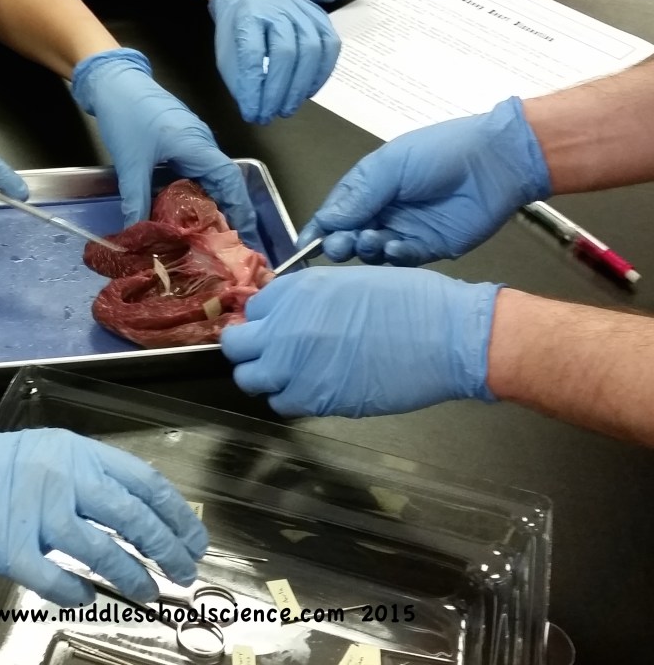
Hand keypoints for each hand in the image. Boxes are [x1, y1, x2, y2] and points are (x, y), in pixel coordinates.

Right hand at [0, 428, 208, 606]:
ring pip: (100, 551)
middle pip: (130, 516)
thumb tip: (141, 512)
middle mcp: (61, 476)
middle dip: (165, 548)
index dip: (175, 513)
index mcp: (76, 451)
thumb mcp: (47, 454)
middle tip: (184, 571)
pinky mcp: (6, 547)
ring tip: (152, 592)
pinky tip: (90, 599)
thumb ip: (90, 476)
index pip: (143, 481)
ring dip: (132, 576)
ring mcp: (33, 511)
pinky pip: (54, 579)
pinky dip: (77, 594)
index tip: (194, 537)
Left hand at [72, 49, 257, 244]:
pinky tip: (182, 211)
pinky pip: (191, 171)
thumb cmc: (127, 113)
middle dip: (226, 212)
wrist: (111, 80)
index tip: (245, 234)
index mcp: (198, 145)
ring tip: (206, 233)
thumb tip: (137, 233)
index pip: (229, 181)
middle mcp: (200, 143)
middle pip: (221, 182)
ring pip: (205, 178)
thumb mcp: (131, 163)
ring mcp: (189, 141)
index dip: (240, 209)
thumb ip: (136, 199)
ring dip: (207, 203)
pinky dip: (191, 192)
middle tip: (224, 243)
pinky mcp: (176, 141)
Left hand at [209, 0, 339, 124]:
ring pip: (311, 50)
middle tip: (271, 116)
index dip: (254, 89)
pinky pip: (330, 47)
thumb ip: (239, 80)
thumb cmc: (238, 31)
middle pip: (285, 53)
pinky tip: (308, 92)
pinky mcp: (321, 17)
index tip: (252, 113)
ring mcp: (303, 11)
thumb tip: (255, 109)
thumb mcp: (227, 54)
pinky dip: (321, 74)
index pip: (253, 55)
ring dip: (300, 87)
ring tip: (288, 108)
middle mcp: (278, 8)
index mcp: (248, 15)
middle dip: (278, 92)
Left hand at [220, 266, 500, 416]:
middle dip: (249, 348)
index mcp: (297, 290)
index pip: (254, 307)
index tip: (275, 326)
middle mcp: (286, 327)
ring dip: (265, 376)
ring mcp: (295, 365)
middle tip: (269, 351)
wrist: (447, 337)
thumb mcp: (352, 281)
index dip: (265, 319)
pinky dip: (290, 398)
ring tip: (289, 373)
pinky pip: (282, 403)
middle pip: (237, 344)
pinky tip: (312, 389)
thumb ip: (312, 298)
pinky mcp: (314, 399)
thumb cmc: (414, 302)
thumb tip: (293, 314)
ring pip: (251, 379)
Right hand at [298, 98, 550, 265]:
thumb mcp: (391, 165)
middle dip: (339, 243)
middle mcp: (383, 211)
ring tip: (371, 240)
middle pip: (349, 236)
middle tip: (339, 245)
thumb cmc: (443, 152)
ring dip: (366, 250)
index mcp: (369, 188)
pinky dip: (394, 257)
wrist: (497, 162)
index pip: (334, 214)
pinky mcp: (427, 248)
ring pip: (372, 252)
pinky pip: (402, 260)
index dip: (319, 230)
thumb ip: (358, 195)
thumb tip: (326, 221)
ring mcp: (404, 231)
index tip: (306, 246)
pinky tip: (395, 246)